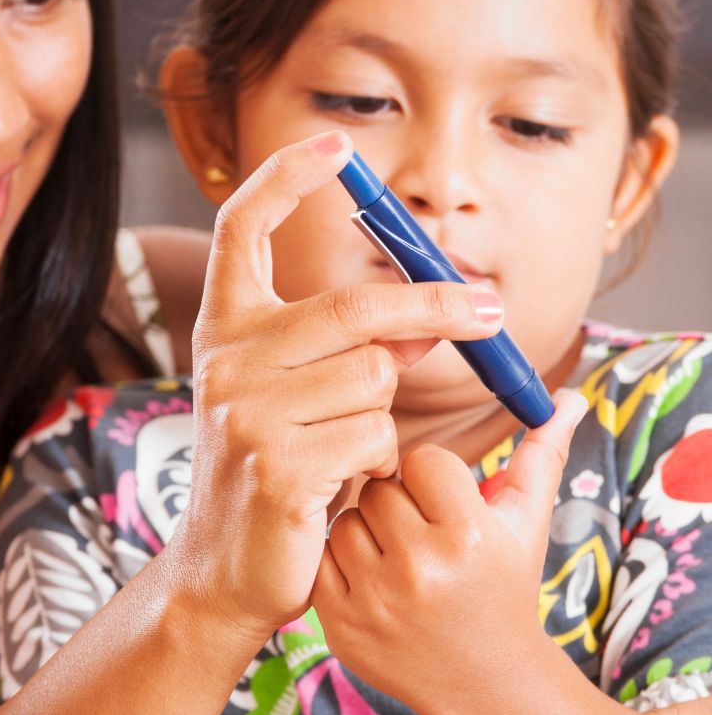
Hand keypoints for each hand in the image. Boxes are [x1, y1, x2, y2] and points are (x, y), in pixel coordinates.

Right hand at [170, 130, 507, 643]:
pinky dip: (377, 462)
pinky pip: (374, 437)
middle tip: (492, 308)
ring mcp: (244, 410)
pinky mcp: (278, 464)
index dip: (285, 179)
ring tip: (341, 451)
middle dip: (437, 307)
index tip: (332, 148)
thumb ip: (351, 347)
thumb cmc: (271, 468)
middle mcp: (224, 358)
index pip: (240, 229)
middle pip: (355, 306)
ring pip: (375, 377)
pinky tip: (338, 486)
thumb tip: (432, 318)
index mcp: (224, 328)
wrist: (223, 567)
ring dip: (383, 416)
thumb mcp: (298, 395)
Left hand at [311, 389, 586, 712]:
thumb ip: (542, 455)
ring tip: (400, 558)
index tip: (449, 505)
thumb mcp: (528, 525)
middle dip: (400, 501)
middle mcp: (420, 568)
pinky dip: (341, 561)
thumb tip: (567, 396)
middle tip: (422, 534)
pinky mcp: (339, 622)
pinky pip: (321, 553)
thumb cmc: (504, 589)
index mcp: (470, 538)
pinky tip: (373, 579)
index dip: (436, 477)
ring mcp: (374, 599)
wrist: (486, 686)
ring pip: (348, 516)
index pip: (424, 458)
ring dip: (369, 529)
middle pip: (382, 485)